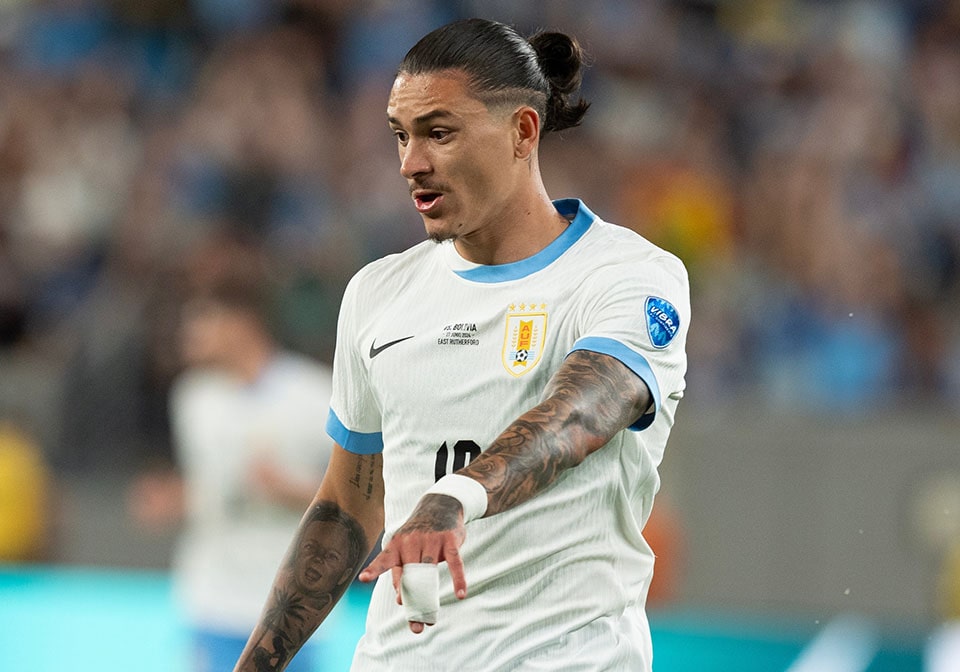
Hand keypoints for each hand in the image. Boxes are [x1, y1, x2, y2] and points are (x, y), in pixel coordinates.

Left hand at [358, 493, 467, 632]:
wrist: (440, 504)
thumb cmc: (420, 534)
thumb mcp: (406, 547)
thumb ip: (401, 572)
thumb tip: (399, 601)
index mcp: (396, 544)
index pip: (385, 561)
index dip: (374, 570)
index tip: (363, 578)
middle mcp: (411, 541)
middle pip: (410, 576)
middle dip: (411, 602)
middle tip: (415, 624)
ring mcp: (430, 539)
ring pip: (429, 572)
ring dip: (430, 597)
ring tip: (431, 619)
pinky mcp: (449, 540)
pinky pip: (454, 563)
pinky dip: (458, 579)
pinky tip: (461, 593)